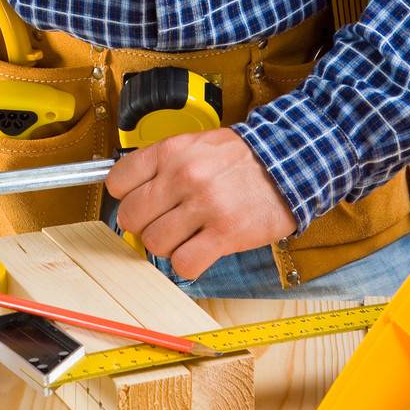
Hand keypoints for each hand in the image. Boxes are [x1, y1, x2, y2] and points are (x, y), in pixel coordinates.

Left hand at [105, 128, 296, 280]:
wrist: (291, 161)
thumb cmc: (242, 157)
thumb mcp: (197, 145)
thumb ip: (164, 165)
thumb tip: (131, 193)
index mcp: (172, 151)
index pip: (118, 180)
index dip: (126, 196)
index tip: (140, 201)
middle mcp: (183, 176)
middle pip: (131, 217)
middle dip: (145, 224)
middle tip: (165, 222)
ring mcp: (204, 205)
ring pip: (154, 243)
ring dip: (168, 246)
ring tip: (187, 236)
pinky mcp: (224, 233)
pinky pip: (183, 264)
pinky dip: (188, 263)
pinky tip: (201, 250)